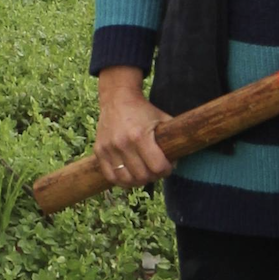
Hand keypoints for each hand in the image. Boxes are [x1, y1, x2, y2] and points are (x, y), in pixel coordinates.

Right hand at [94, 66, 173, 187]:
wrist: (117, 99)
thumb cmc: (144, 110)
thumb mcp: (163, 119)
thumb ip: (174, 138)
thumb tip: (179, 161)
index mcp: (139, 135)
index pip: (157, 167)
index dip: (166, 170)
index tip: (168, 166)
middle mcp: (122, 143)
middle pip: (142, 176)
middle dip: (153, 176)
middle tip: (156, 170)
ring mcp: (109, 148)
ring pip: (126, 180)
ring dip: (138, 180)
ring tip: (143, 173)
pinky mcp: (99, 151)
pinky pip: (110, 176)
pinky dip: (121, 180)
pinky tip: (129, 175)